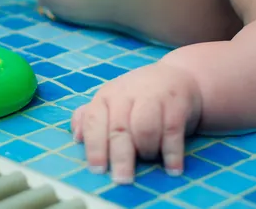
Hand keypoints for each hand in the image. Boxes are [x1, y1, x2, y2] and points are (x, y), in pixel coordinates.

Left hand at [71, 62, 201, 182]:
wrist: (179, 76)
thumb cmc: (139, 96)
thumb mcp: (113, 102)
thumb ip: (91, 118)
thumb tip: (76, 137)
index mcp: (106, 96)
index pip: (94, 121)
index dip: (94, 147)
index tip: (97, 170)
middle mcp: (126, 95)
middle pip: (119, 128)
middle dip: (120, 157)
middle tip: (122, 179)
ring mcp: (152, 97)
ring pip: (144, 128)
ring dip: (146, 150)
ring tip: (149, 160)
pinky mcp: (176, 104)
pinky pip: (172, 131)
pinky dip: (172, 153)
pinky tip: (172, 168)